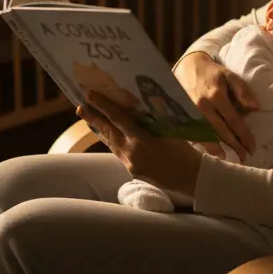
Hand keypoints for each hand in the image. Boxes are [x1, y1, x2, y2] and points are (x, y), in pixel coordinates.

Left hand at [77, 92, 203, 198]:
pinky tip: (109, 136)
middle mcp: (132, 152)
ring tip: (89, 119)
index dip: (102, 105)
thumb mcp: (169, 130)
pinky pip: (119, 153)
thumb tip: (136, 108)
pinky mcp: (132, 171)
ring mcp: (130, 164)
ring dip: (100, 130)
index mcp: (142, 139)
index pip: (118, 118)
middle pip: (108, 131)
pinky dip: (112, 142)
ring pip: (111, 143)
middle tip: (80, 106)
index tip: (89, 95)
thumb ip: (151, 121)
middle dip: (93, 117)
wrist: (192, 178)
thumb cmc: (185, 151)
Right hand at [173, 52, 257, 159]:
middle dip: (234, 146)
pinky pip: (195, 134)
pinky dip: (205, 144)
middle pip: (221, 132)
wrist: (186, 67)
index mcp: (216, 96)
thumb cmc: (212, 73)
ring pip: (207, 137)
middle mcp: (202, 107)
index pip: (234, 121)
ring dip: (219, 150)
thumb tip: (256, 109)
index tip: (252, 147)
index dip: (244, 136)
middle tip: (244, 156)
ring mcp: (191, 113)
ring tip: (229, 158)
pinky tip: (212, 151)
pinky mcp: (183, 116)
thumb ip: (243, 92)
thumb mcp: (230, 76)